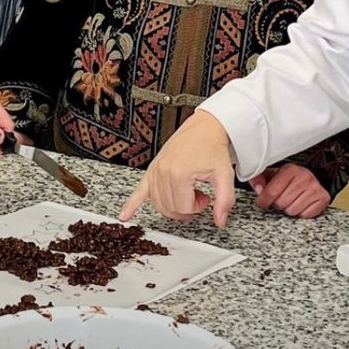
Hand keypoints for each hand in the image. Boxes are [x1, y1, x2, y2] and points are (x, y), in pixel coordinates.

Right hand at [119, 110, 234, 226]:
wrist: (204, 127)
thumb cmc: (213, 147)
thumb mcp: (224, 174)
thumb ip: (225, 200)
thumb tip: (220, 220)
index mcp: (180, 174)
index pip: (183, 208)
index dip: (197, 207)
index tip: (206, 197)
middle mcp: (164, 172)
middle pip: (170, 208)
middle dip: (186, 208)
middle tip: (198, 196)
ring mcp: (155, 170)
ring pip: (158, 204)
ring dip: (172, 206)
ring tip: (186, 195)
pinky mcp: (152, 169)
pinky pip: (139, 191)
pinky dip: (131, 205)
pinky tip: (124, 216)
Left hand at [249, 164, 330, 217]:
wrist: (310, 179)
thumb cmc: (289, 180)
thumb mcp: (272, 175)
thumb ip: (258, 179)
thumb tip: (258, 189)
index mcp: (290, 170)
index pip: (272, 191)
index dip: (263, 200)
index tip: (261, 202)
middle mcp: (304, 176)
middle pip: (281, 203)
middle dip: (278, 204)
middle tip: (281, 198)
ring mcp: (315, 188)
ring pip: (292, 211)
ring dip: (288, 209)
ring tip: (291, 201)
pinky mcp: (323, 198)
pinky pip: (305, 215)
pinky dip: (301, 213)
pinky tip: (301, 204)